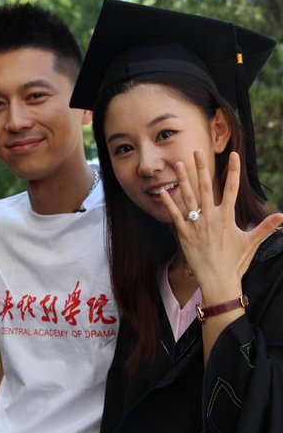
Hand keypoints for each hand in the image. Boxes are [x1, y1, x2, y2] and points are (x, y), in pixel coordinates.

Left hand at [160, 150, 282, 304]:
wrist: (218, 282)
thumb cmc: (235, 263)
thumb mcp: (251, 243)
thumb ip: (265, 227)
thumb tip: (282, 216)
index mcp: (227, 218)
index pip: (231, 189)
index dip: (233, 172)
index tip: (234, 155)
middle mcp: (211, 218)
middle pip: (206, 188)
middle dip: (201, 168)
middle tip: (197, 151)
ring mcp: (196, 226)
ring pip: (188, 198)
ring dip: (182, 179)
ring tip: (177, 163)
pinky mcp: (184, 235)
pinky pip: (175, 216)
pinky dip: (169, 204)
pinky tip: (162, 192)